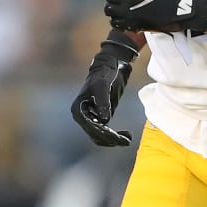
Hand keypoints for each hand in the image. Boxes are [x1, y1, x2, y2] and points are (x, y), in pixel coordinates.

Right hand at [71, 33, 137, 147]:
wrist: (110, 66)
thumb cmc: (104, 73)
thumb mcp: (103, 85)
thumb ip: (103, 102)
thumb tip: (104, 121)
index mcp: (78, 109)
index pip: (90, 127)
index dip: (103, 134)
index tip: (116, 137)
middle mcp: (82, 116)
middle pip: (95, 135)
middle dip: (110, 139)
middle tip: (126, 140)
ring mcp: (91, 118)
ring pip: (100, 137)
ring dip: (113, 140)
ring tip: (127, 139)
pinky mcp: (100, 117)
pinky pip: (106, 132)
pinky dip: (115, 136)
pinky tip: (126, 135)